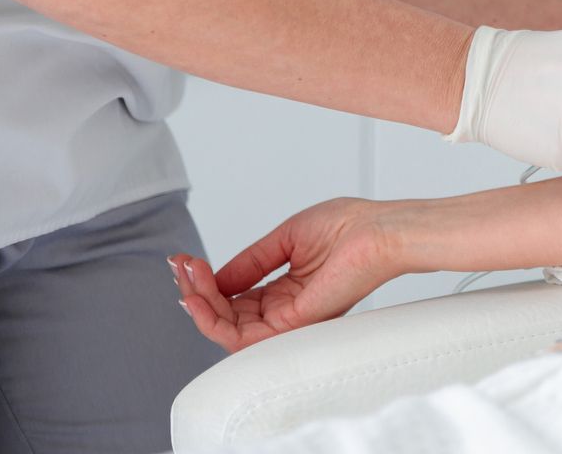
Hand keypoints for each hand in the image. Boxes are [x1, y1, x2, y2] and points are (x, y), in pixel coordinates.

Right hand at [171, 198, 400, 351]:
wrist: (381, 230)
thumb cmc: (350, 226)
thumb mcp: (286, 239)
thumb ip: (249, 262)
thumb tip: (215, 279)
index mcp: (287, 290)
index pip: (235, 299)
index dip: (206, 282)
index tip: (184, 261)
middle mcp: (285, 309)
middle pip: (225, 316)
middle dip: (195, 292)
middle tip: (181, 267)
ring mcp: (289, 319)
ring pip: (227, 329)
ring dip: (199, 304)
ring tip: (187, 277)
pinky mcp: (293, 323)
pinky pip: (241, 336)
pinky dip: (213, 318)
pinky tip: (198, 295)